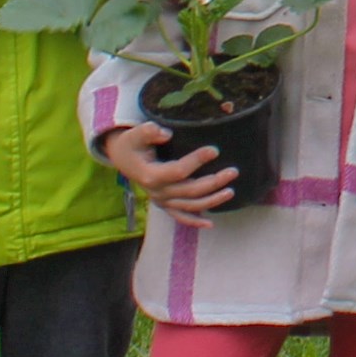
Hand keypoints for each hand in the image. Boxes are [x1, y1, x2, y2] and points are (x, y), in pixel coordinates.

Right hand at [100, 116, 242, 221]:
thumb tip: (166, 133)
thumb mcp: (136, 134)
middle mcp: (157, 192)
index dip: (197, 161)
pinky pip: (180, 217)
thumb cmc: (132, 144)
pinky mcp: (164, 204)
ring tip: (231, 191)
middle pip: (190, 191)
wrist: (122, 158)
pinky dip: (194, 222)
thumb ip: (149, 132)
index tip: (215, 150)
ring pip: (190, 206)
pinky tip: (210, 224)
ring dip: (212, 201)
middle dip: (213, 182)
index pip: (178, 171)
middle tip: (233, 171)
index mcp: (151, 175)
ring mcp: (161, 201)